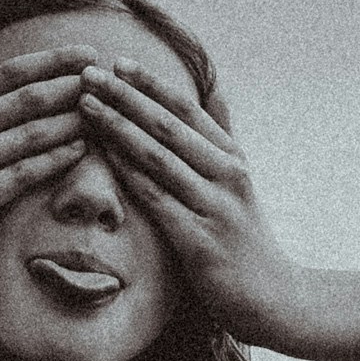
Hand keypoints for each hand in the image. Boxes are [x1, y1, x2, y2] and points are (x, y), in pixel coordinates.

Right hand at [0, 55, 90, 270]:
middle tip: (109, 75)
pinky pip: (22, 175)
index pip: (7, 74)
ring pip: (29, 134)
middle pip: (26, 97)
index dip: (51, 61)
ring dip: (72, 121)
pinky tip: (81, 151)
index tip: (85, 54)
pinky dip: (54, 159)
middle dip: (72, 84)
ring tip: (106, 111)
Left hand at [63, 46, 317, 343]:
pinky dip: (128, 172)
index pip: (188, 110)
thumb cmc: (246, 239)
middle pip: (169, 126)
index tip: (118, 62)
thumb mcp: (241, 181)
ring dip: (118, 127)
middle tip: (89, 73)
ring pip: (159, 157)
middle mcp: (228, 176)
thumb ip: (224, 135)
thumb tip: (215, 87)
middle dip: (126, 96)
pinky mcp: (200, 241)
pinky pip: (157, 199)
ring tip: (86, 106)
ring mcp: (215, 208)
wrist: (273, 298)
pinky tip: (102, 154)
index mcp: (233, 158)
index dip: (151, 84)